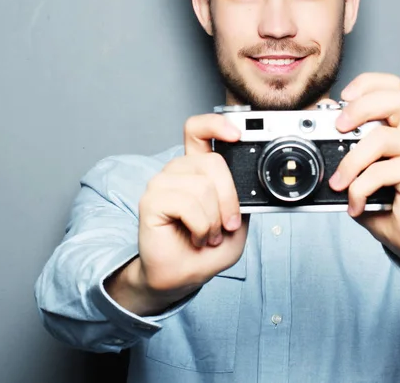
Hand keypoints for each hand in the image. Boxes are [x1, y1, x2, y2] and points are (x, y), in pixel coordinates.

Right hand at [105, 113, 248, 314]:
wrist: (180, 277)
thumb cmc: (206, 249)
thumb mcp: (237, 223)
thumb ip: (242, 199)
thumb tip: (248, 183)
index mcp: (197, 168)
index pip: (199, 130)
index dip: (216, 124)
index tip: (237, 134)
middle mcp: (178, 170)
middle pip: (212, 161)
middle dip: (229, 198)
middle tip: (226, 225)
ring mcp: (162, 183)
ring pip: (203, 186)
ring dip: (213, 219)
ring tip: (207, 235)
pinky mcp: (151, 200)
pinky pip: (188, 203)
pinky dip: (201, 226)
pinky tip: (196, 237)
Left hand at [329, 73, 399, 278]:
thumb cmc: (382, 200)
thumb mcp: (356, 170)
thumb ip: (342, 147)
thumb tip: (315, 126)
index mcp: (398, 125)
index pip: (390, 86)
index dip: (367, 84)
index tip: (342, 97)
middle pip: (394, 98)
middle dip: (360, 108)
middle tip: (339, 128)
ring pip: (382, 137)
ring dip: (352, 161)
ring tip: (339, 183)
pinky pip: (381, 172)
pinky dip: (359, 189)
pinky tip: (355, 204)